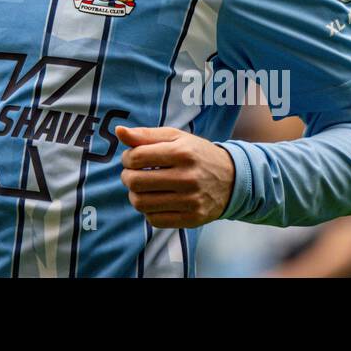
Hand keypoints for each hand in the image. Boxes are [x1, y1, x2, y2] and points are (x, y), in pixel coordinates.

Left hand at [115, 126, 234, 228]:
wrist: (232, 179)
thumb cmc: (197, 154)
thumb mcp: (175, 137)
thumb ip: (145, 135)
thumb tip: (118, 131)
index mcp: (182, 153)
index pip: (137, 157)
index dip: (127, 158)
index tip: (131, 158)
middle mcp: (188, 177)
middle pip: (136, 182)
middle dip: (127, 177)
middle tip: (132, 174)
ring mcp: (191, 201)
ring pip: (142, 204)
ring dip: (135, 195)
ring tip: (142, 188)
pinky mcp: (192, 219)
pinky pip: (155, 220)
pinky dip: (148, 211)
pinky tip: (155, 201)